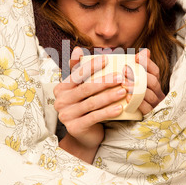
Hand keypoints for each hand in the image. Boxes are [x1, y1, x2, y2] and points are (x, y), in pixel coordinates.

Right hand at [53, 47, 125, 162]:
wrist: (84, 136)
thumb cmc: (85, 108)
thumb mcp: (82, 89)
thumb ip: (80, 71)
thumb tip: (77, 48)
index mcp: (61, 88)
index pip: (77, 74)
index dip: (92, 66)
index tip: (107, 59)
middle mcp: (60, 101)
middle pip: (86, 88)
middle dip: (105, 81)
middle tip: (122, 77)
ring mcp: (66, 115)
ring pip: (91, 103)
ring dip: (109, 96)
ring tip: (124, 91)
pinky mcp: (75, 127)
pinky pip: (94, 117)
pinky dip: (108, 112)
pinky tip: (120, 108)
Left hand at [125, 49, 164, 115]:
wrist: (133, 120)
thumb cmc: (135, 98)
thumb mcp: (136, 82)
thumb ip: (140, 69)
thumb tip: (145, 51)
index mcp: (155, 84)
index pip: (155, 71)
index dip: (147, 63)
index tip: (136, 56)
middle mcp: (158, 93)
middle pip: (153, 82)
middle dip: (139, 75)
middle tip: (125, 70)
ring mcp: (155, 105)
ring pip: (149, 94)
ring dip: (136, 88)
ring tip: (124, 84)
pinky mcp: (150, 115)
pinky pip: (146, 108)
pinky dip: (137, 102)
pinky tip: (128, 98)